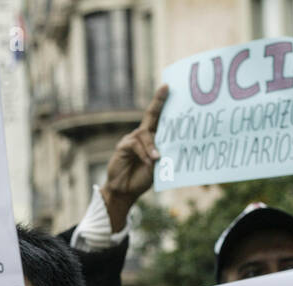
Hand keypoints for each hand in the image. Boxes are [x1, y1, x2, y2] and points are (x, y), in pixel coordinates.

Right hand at [100, 85, 166, 231]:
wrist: (125, 191)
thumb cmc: (142, 178)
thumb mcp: (157, 167)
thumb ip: (161, 156)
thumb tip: (164, 149)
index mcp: (152, 139)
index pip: (159, 119)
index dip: (163, 103)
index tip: (169, 88)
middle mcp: (141, 135)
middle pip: (150, 116)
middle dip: (158, 102)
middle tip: (166, 89)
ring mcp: (131, 140)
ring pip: (144, 135)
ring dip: (152, 147)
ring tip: (157, 159)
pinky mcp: (123, 146)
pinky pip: (135, 145)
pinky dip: (144, 154)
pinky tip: (149, 162)